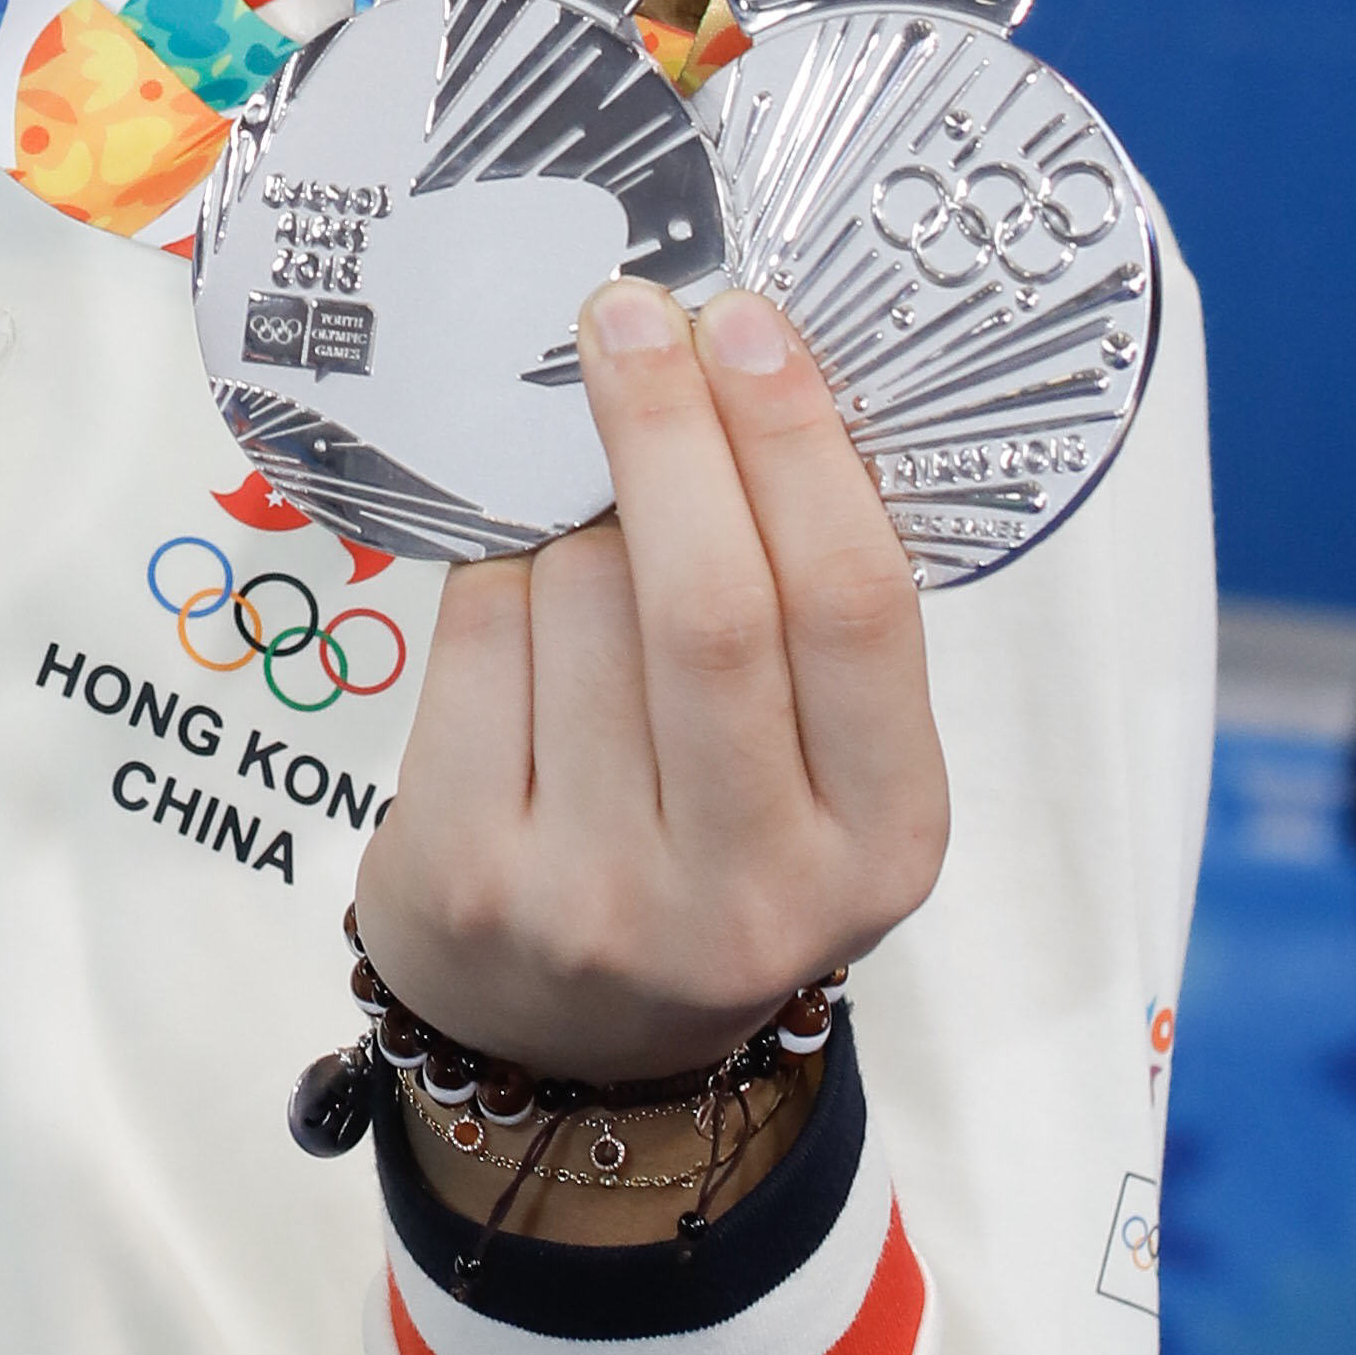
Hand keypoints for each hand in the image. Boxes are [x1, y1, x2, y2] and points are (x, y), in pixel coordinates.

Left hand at [356, 283, 948, 1085]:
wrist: (569, 1043)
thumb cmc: (708, 843)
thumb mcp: (814, 770)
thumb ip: (801, 613)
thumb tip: (740, 373)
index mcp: (884, 843)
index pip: (854, 612)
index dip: (798, 449)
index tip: (747, 323)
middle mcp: (755, 887)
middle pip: (710, 605)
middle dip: (665, 432)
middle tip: (627, 311)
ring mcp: (603, 895)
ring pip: (577, 604)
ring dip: (570, 518)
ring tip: (581, 525)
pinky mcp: (471, 880)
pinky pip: (478, 641)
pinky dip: (494, 571)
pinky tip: (513, 574)